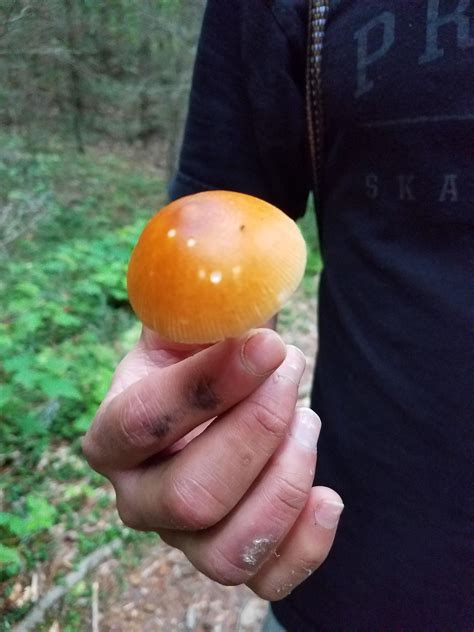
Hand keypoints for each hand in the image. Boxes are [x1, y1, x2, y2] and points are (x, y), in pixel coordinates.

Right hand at [83, 327, 342, 599]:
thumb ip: (209, 310)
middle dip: (260, 430)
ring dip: (286, 480)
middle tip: (291, 374)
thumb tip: (248, 317)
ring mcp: (184, 538)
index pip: (145, 422)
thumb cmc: (207, 352)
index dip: (211, 385)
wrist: (222, 392)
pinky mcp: (231, 556)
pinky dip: (309, 543)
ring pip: (231, 549)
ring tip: (307, 420)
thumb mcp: (197, 321)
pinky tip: (328, 495)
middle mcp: (138, 498)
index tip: (271, 345)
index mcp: (114, 435)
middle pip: (194, 496)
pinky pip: (269, 581)